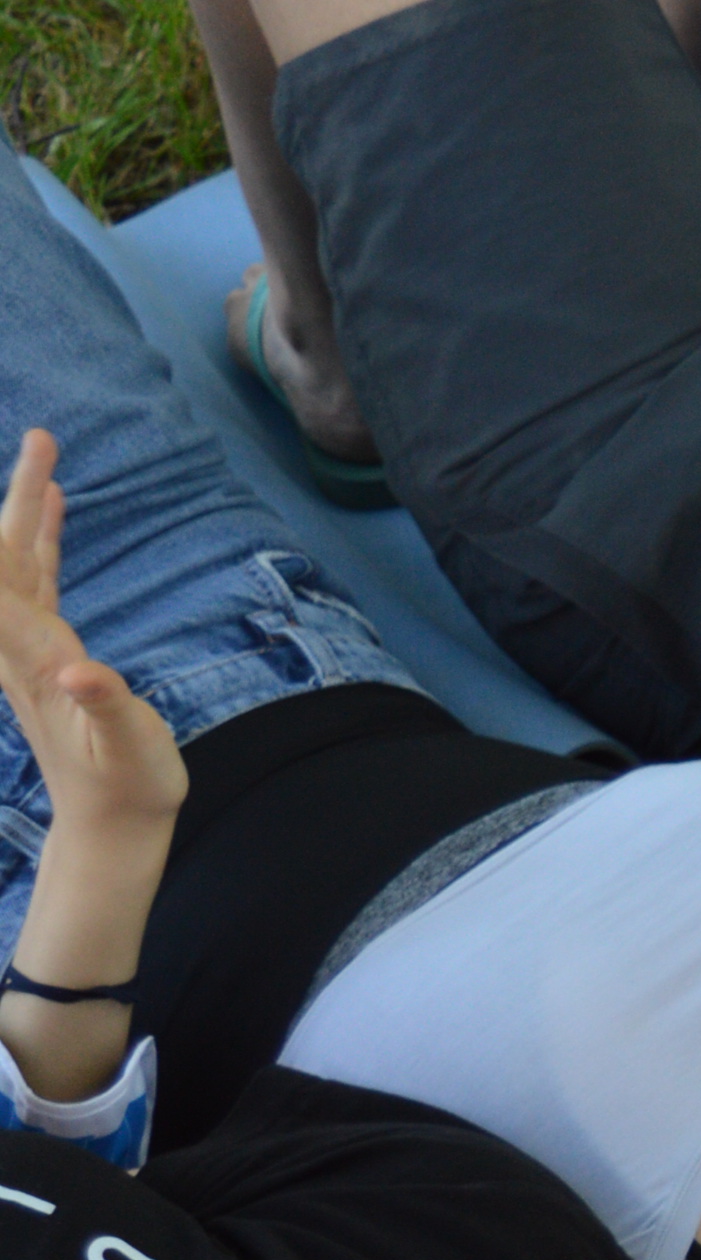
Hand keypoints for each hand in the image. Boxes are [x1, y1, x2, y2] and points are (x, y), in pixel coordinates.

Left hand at [0, 432, 184, 842]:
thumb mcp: (130, 749)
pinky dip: (41, 536)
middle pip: (7, 559)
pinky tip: (51, 505)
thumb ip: (108, 706)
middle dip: (20, 496)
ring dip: (27, 505)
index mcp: (41, 661)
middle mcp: (25, 647)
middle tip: (43, 437)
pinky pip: (35, 579)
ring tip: (44, 450)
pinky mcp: (49, 651)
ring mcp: (32, 647)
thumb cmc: (129, 786)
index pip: (4, 588)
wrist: (109, 822)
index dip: (1, 539)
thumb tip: (81, 671)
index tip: (20, 480)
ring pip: (17, 562)